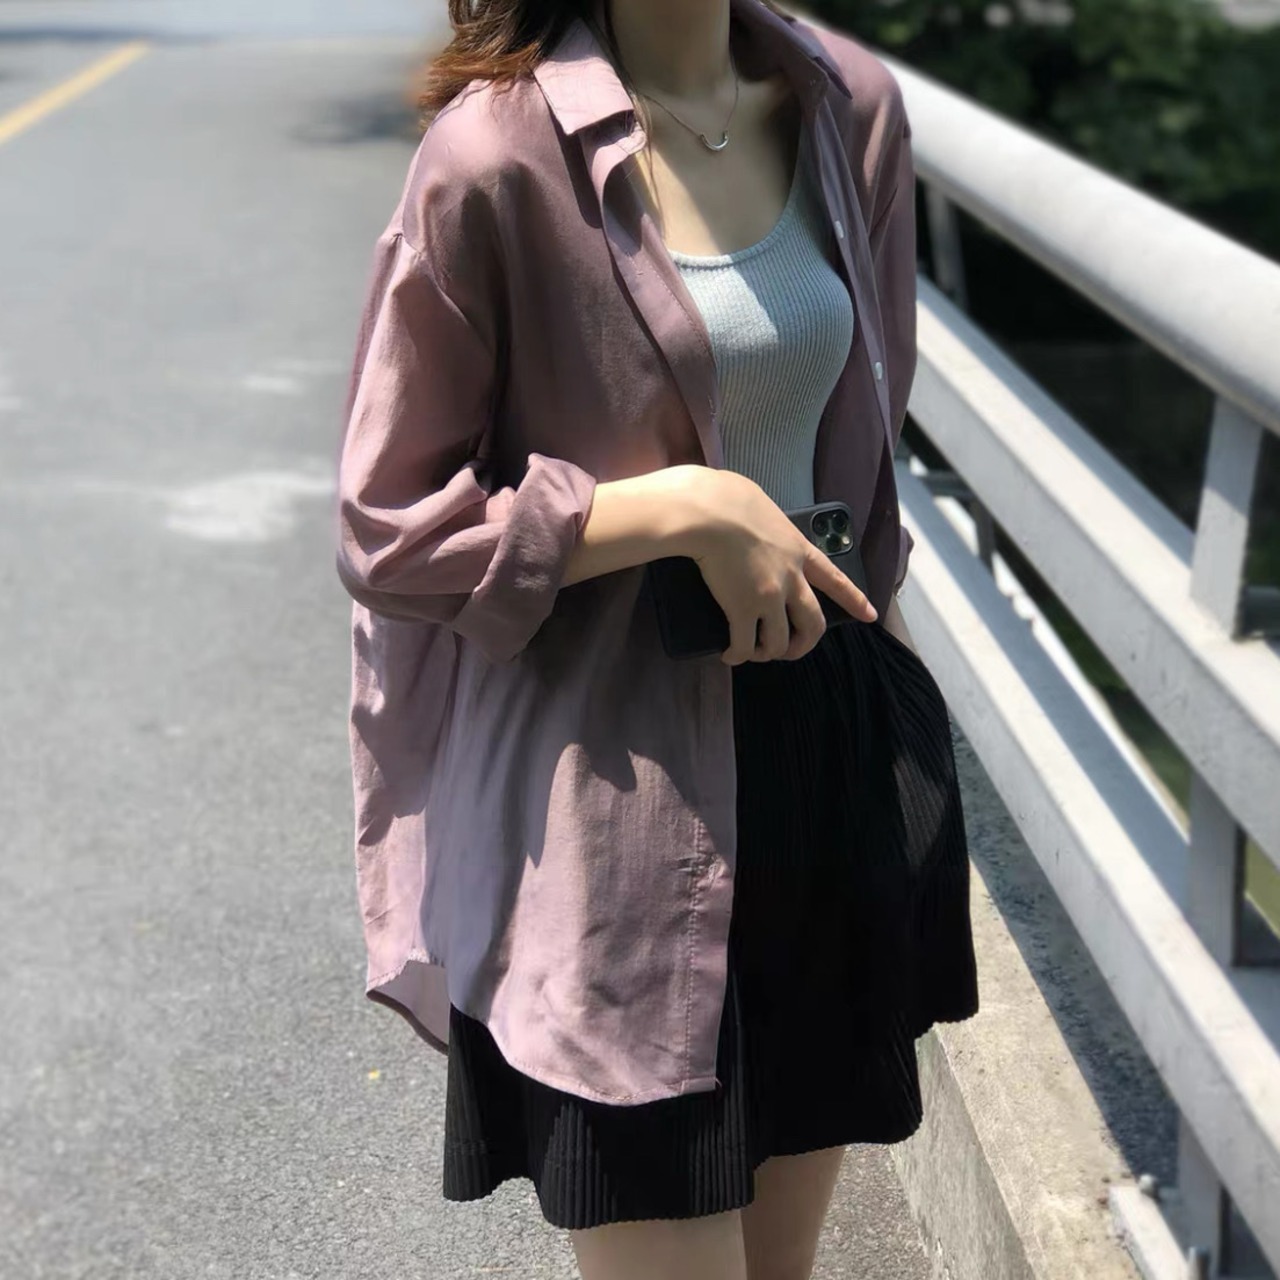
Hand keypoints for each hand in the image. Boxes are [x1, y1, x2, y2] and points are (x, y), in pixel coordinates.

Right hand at [677, 469, 877, 665]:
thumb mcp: (763, 506)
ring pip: (779, 641)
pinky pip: (745, 644)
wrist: (709, 513)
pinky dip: (738, 654)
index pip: (836, 580)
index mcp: (799, 550)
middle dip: (804, 643)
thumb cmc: (728, 498)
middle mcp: (791, 579)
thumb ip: (767, 524)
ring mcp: (769, 597)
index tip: (870, 615)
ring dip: (768, 652)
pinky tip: (730, 655)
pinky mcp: (742, 610)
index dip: (854, 600)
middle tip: (790, 650)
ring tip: (753, 652)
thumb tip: (752, 519)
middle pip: (813, 623)